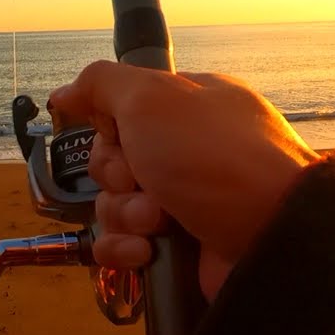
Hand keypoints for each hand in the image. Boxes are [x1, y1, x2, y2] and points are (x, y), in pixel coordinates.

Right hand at [48, 61, 318, 300]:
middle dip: (117, 176)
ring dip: (125, 214)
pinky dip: (127, 249)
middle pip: (112, 161)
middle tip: (144, 180)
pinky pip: (124, 246)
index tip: (118, 133)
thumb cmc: (213, 157)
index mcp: (187, 108)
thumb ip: (102, 84)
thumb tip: (65, 93)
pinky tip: (148, 251)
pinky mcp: (179, 249)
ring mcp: (184, 201)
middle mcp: (187, 152)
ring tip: (158, 220)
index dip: (109, 127)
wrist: (268, 238)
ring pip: (114, 205)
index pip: (120, 112)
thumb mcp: (152, 97)